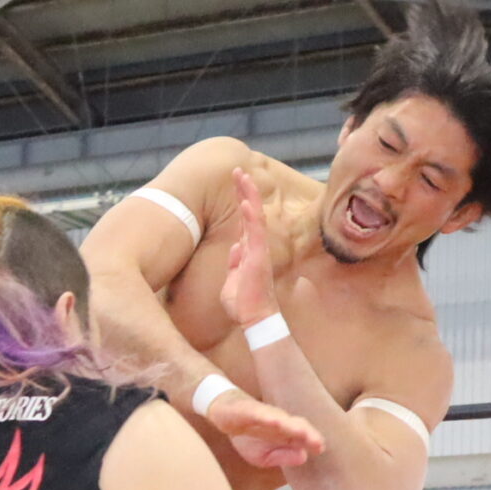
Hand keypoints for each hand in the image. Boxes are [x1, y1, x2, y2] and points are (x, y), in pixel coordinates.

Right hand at [206, 388, 321, 469]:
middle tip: (318, 443)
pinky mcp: (246, 409)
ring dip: (291, 425)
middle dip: (308, 433)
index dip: (312, 441)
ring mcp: (263, 413)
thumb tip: (304, 456)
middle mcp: (279, 419)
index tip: (321, 449)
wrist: (224, 415)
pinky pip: (258, 413)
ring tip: (302, 432)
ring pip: (280, 418)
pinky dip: (267, 416)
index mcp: (286, 432)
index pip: (303, 435)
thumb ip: (284, 457)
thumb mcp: (264, 456)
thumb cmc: (248, 437)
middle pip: (296, 425)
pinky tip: (276, 421)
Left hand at [220, 169, 277, 327]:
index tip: (236, 182)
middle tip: (237, 170)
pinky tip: (245, 203)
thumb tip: (235, 248)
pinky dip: (250, 217)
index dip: (241, 201)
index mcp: (248, 250)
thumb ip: (234, 264)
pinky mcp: (258, 258)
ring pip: (254, 217)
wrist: (254, 319)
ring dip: (248, 196)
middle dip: (244, 190)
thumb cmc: (244, 304)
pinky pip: (255, 234)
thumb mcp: (232, 281)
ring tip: (242, 176)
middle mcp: (255, 246)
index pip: (244, 220)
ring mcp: (258, 250)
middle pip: (250, 212)